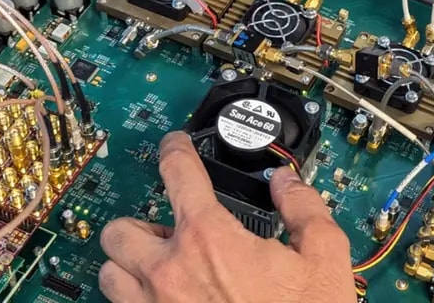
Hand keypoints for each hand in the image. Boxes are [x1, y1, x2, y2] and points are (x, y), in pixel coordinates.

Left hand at [99, 131, 355, 301]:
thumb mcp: (325, 258)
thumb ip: (305, 209)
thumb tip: (287, 184)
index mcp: (209, 238)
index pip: (177, 173)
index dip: (173, 150)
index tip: (173, 146)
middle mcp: (168, 271)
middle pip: (119, 230)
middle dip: (138, 226)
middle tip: (165, 232)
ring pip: (108, 274)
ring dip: (126, 266)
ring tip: (157, 270)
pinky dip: (133, 302)